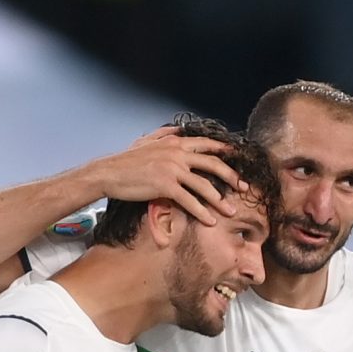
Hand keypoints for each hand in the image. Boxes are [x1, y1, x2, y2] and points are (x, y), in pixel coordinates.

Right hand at [98, 129, 245, 226]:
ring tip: (231, 211)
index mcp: (174, 142)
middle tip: (244, 187)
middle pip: (212, 164)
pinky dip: (202, 212)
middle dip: (231, 176)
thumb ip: (164, 135)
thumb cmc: (126, 160)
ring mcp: (172, 169)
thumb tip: (177, 130)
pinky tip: (210, 221)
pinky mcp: (165, 186)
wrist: (108, 172)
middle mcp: (176, 153)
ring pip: (204, 186)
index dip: (224, 150)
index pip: (206, 144)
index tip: (238, 157)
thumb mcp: (146, 141)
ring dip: (220, 200)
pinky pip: (189, 201)